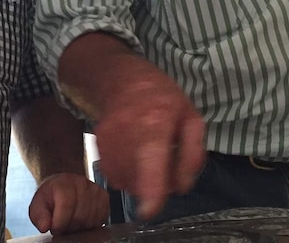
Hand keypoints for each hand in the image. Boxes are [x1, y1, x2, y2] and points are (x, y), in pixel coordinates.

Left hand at [28, 173, 108, 234]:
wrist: (63, 185)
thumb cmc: (51, 196)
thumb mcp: (38, 205)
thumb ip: (39, 216)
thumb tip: (44, 225)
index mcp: (63, 183)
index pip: (66, 206)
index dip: (60, 223)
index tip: (55, 227)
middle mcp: (81, 183)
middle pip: (80, 216)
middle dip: (69, 226)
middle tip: (63, 223)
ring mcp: (95, 189)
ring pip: (90, 220)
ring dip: (80, 226)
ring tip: (72, 220)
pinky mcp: (104, 197)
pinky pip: (101, 219)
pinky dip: (91, 224)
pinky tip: (83, 219)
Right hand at [94, 67, 206, 220]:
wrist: (122, 79)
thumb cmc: (163, 98)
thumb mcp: (191, 117)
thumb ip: (192, 153)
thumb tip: (182, 186)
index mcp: (157, 121)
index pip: (152, 157)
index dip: (151, 186)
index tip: (149, 210)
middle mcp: (127, 130)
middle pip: (138, 178)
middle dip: (154, 185)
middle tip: (164, 165)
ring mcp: (108, 138)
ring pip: (124, 180)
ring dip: (139, 181)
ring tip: (148, 159)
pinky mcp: (96, 145)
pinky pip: (112, 175)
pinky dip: (125, 175)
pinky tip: (133, 159)